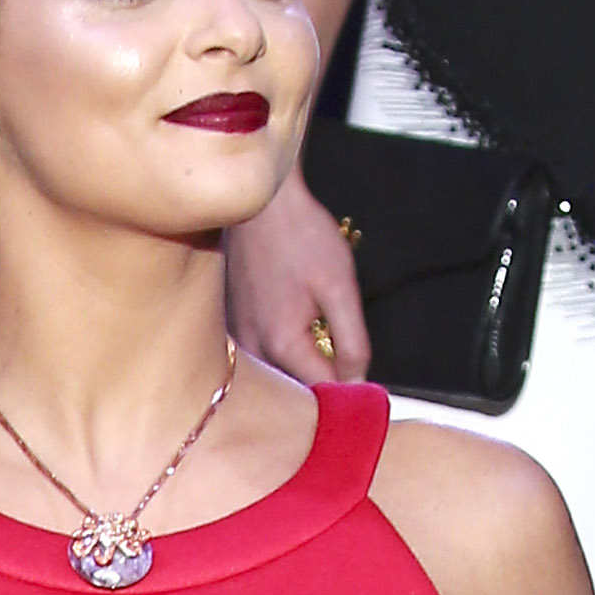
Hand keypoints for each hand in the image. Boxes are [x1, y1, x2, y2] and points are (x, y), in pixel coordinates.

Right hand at [228, 175, 367, 381]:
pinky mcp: (234, 329)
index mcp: (281, 345)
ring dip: (305, 360)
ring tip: (316, 322)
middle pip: (299, 386)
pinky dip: (285, 348)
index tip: (360, 364)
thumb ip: (352, 341)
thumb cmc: (301, 236)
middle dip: (325, 372)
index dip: (349, 385)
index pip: (324, 391)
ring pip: (281, 374)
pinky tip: (293, 317)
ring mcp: (239, 341)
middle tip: (340, 337)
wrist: (261, 203)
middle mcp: (252, 351)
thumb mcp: (340, 287)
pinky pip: (266, 356)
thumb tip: (359, 383)